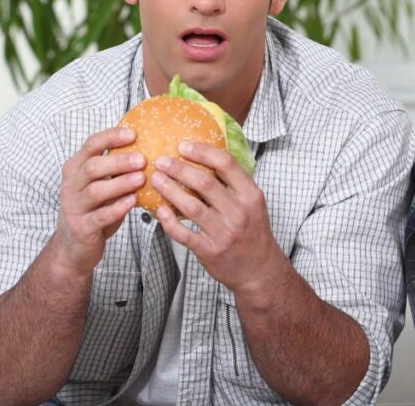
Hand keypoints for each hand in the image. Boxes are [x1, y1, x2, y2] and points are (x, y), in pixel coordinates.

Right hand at [55, 127, 144, 275]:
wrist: (74, 247)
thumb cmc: (95, 210)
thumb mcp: (104, 186)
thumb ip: (118, 171)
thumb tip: (152, 150)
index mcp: (76, 169)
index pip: (90, 146)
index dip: (111, 137)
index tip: (133, 133)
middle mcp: (71, 186)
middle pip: (92, 167)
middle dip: (118, 161)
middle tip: (142, 159)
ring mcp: (74, 207)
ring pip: (95, 191)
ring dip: (120, 184)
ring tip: (141, 179)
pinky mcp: (81, 228)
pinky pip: (99, 217)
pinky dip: (116, 208)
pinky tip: (132, 202)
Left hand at [150, 141, 282, 297]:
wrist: (258, 270)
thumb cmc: (252, 233)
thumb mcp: (252, 204)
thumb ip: (234, 184)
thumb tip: (206, 158)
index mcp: (250, 195)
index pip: (226, 164)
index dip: (202, 152)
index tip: (184, 146)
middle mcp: (239, 212)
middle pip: (204, 182)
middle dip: (179, 168)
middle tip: (162, 161)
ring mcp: (224, 232)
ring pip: (190, 206)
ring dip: (169, 190)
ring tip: (155, 180)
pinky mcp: (209, 250)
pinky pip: (183, 232)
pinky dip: (168, 220)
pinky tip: (159, 210)